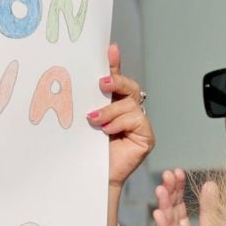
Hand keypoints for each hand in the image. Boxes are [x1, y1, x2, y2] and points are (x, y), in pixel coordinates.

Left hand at [93, 45, 153, 186]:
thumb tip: (80, 77)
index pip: (115, 79)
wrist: (91, 176)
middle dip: (116, 82)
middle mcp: (128, 111)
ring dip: (111, 110)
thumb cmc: (85, 150)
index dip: (114, 63)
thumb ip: (88, 100)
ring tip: (95, 120)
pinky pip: (137, 119)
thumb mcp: (85, 119)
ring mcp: (139, 123)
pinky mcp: (146, 136)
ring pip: (131, 104)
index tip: (110, 49)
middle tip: (102, 84)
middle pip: (129, 87)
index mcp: (113, 104)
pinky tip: (108, 131)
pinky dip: (120, 123)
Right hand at [151, 169, 218, 225]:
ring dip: (163, 205)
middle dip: (169, 192)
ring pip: (167, 223)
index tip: (177, 172)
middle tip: (167, 174)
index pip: (180, 204)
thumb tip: (210, 183)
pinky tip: (158, 214)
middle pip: (171, 210)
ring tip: (160, 189)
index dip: (178, 188)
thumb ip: (209, 210)